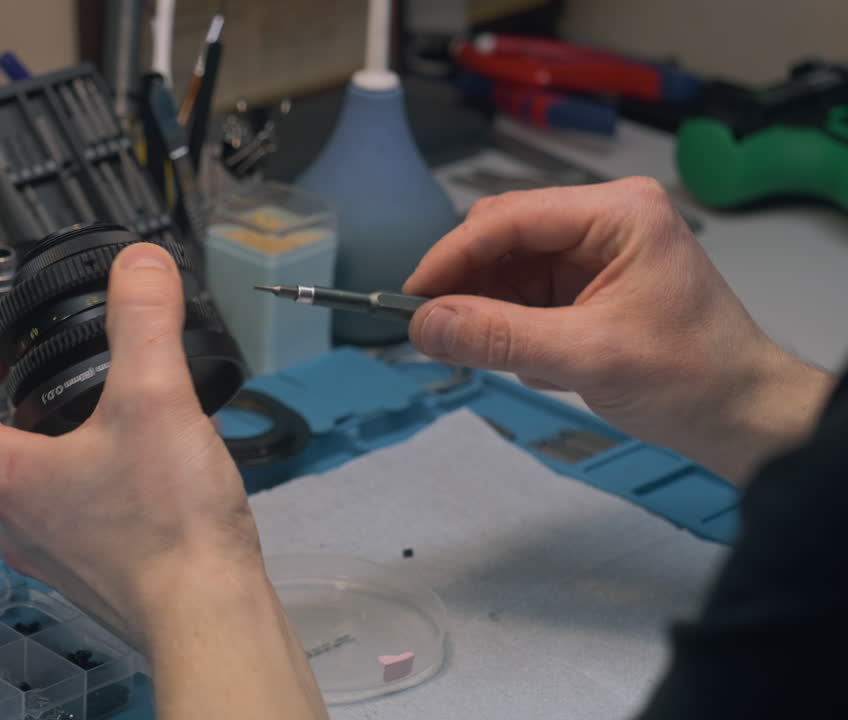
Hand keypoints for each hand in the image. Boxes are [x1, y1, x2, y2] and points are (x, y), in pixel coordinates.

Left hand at [0, 243, 326, 718]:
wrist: (210, 619)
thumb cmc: (169, 524)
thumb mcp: (157, 399)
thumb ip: (145, 322)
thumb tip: (139, 264)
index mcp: (7, 475)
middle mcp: (16, 520)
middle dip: (25, 401)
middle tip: (71, 375)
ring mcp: (53, 554)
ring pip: (38, 482)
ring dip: (66, 443)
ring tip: (125, 417)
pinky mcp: (95, 574)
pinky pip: (79, 516)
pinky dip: (101, 482)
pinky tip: (154, 471)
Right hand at [404, 178, 832, 483]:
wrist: (740, 415)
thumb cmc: (692, 378)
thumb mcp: (587, 358)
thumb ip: (499, 337)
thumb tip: (425, 325)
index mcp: (618, 213)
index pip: (509, 218)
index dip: (452, 256)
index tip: (411, 296)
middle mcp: (604, 221)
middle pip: (502, 237)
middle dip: (467, 284)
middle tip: (434, 330)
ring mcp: (594, 253)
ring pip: (507, 268)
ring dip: (490, 311)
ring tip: (498, 354)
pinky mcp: (586, 285)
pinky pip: (523, 294)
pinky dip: (511, 327)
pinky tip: (533, 360)